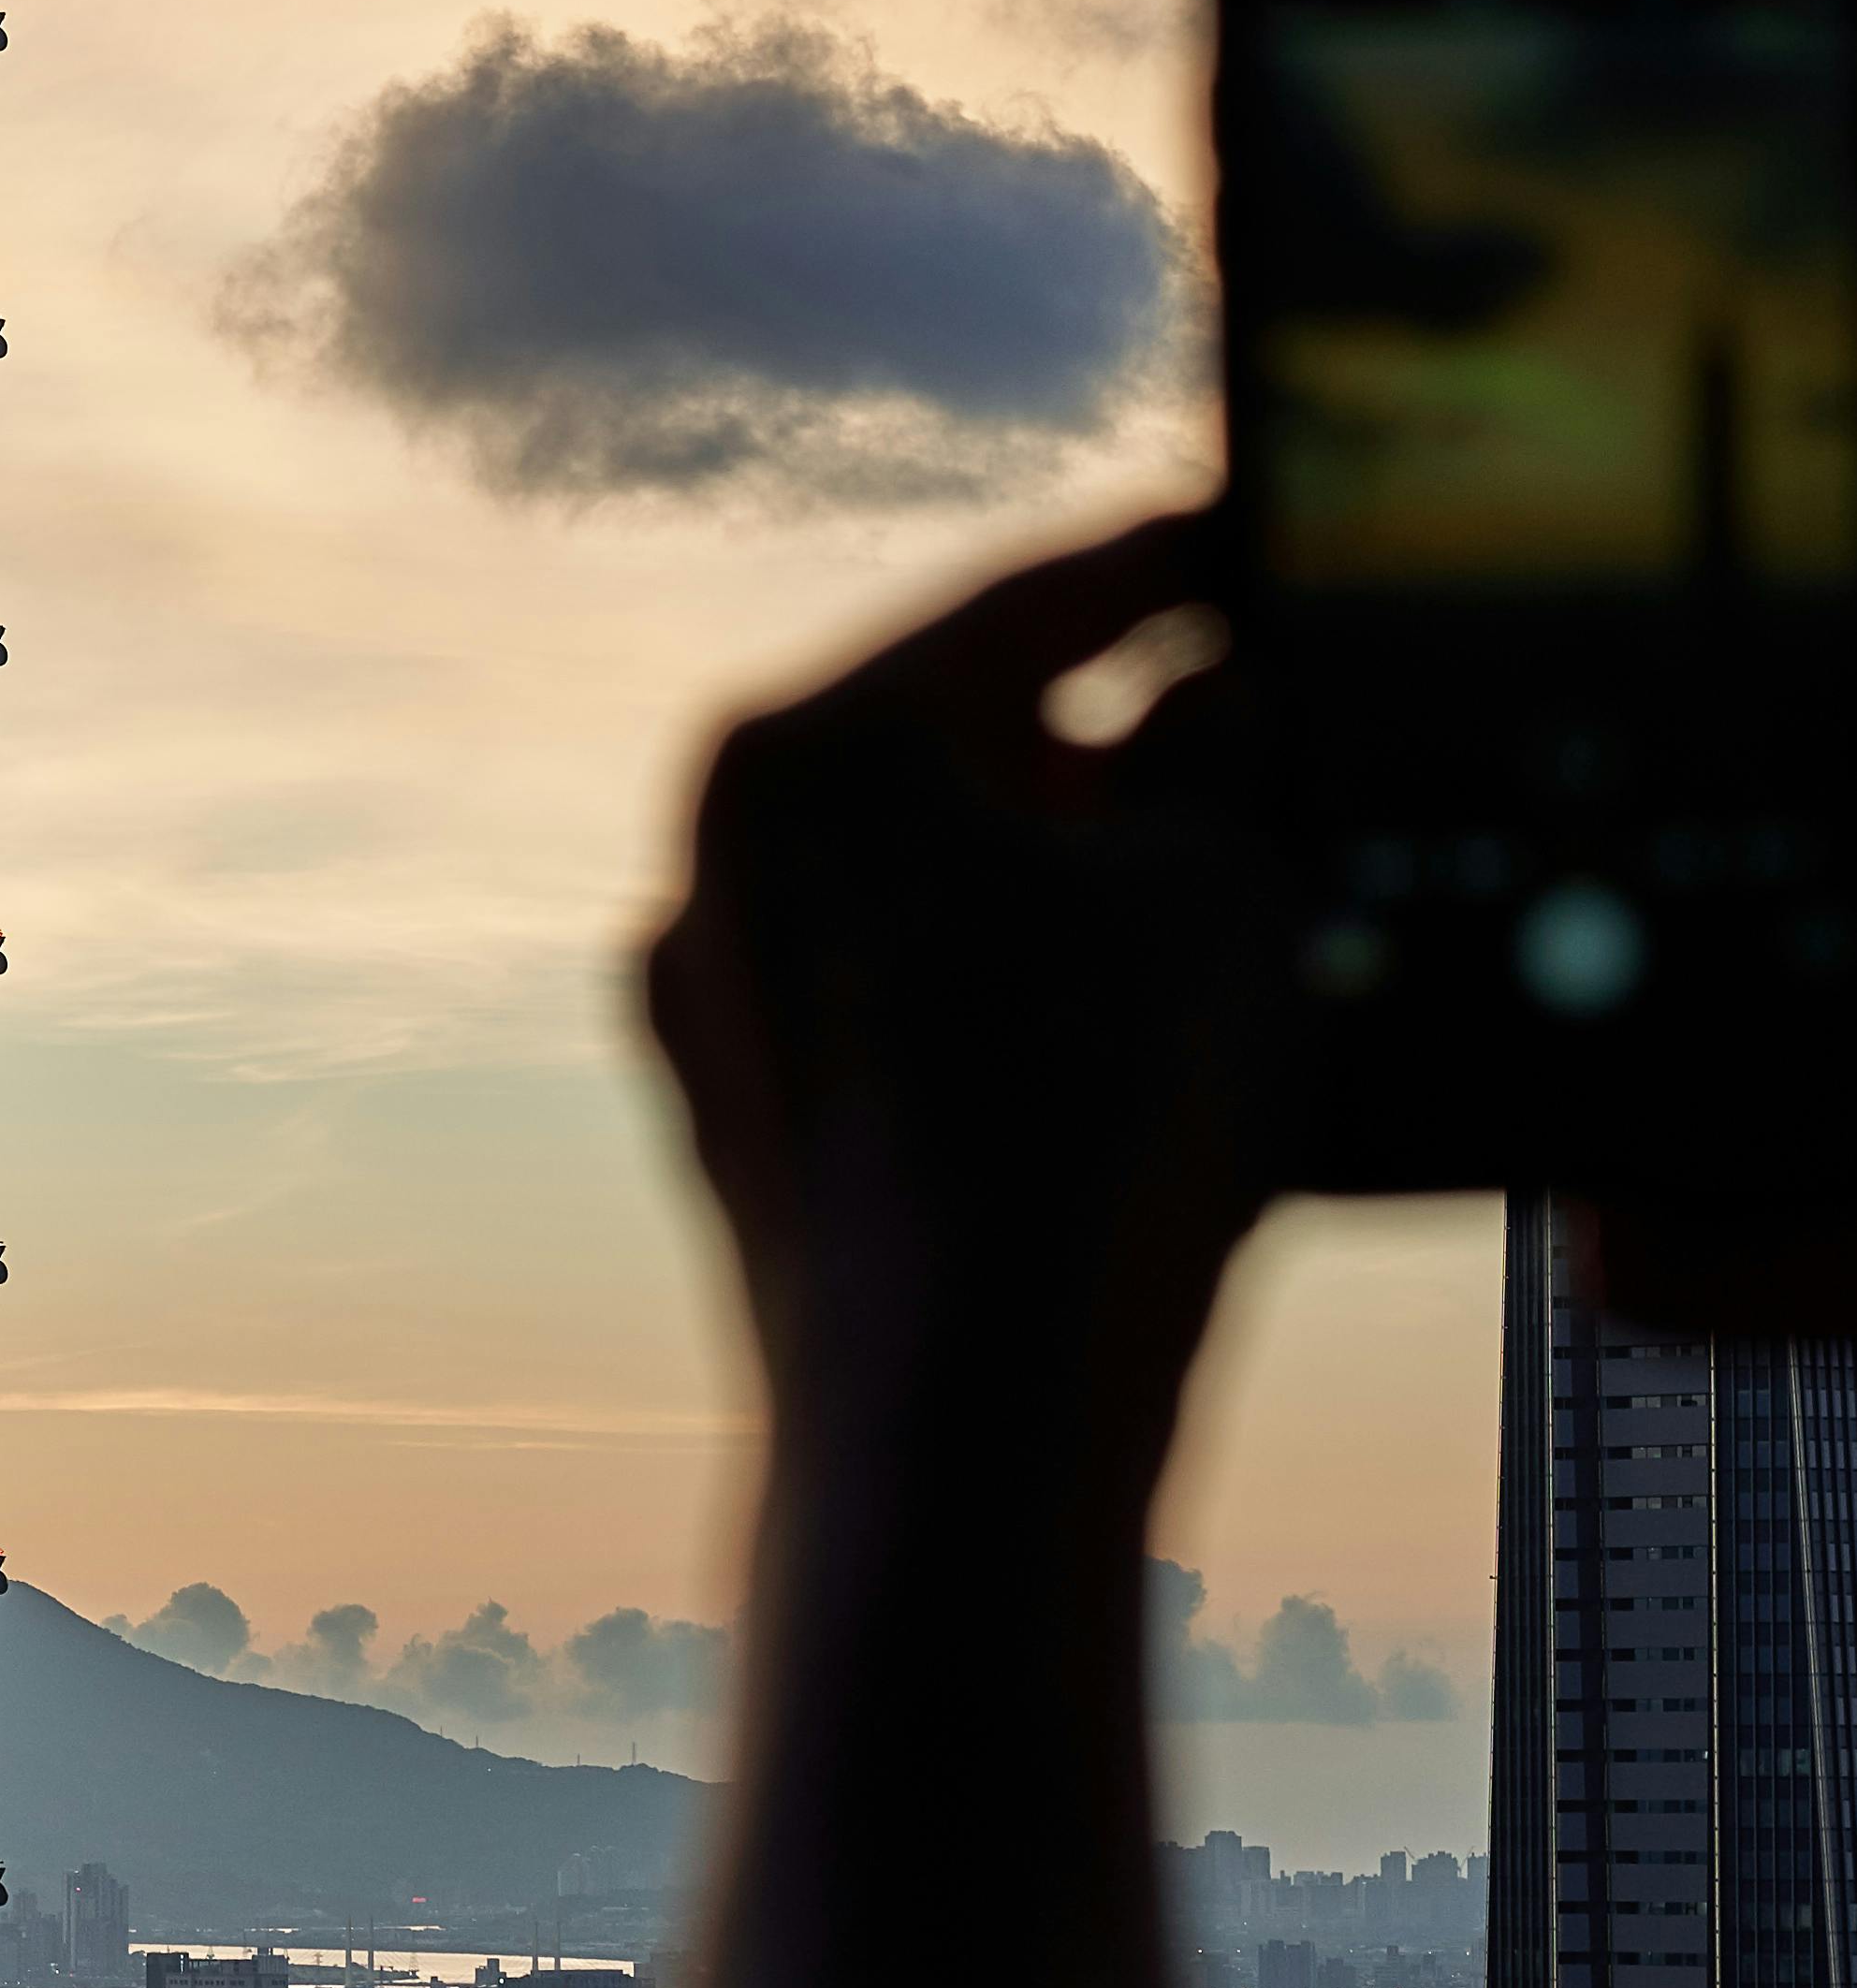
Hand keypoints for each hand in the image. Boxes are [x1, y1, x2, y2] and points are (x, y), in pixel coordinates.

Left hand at [643, 511, 1285, 1492]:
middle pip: (968, 745)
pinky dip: (1018, 1002)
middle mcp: (716, 858)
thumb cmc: (1095, 1132)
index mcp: (808, 744)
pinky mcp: (743, 1135)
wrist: (959, 1439)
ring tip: (1237, 901)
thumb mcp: (1236, 888)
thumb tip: (1224, 695)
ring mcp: (711, 1003)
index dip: (1179, 566)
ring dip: (1080, 881)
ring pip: (934, 892)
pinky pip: (906, 1018)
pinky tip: (1137, 1044)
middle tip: (1276, 729)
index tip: (1258, 548)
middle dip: (1131, 738)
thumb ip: (1237, 750)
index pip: (1032, 600)